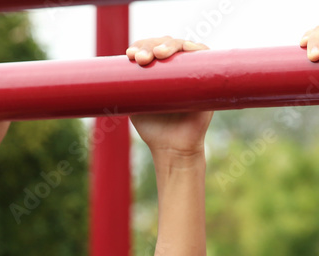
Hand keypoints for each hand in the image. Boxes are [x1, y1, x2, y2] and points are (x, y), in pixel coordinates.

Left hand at [126, 36, 211, 154]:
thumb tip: (111, 70)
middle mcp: (176, 68)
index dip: (140, 46)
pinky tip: (184, 50)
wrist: (174, 149)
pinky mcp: (207, 80)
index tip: (130, 56)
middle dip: (150, 46)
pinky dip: (196, 48)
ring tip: (158, 54)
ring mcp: (192, 73)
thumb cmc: (153, 128)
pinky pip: (205, 55)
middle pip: (164, 43)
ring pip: (182, 46)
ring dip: (169, 45)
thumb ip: (127, 87)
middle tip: (140, 59)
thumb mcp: (134, 103)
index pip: (149, 48)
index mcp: (157, 71)